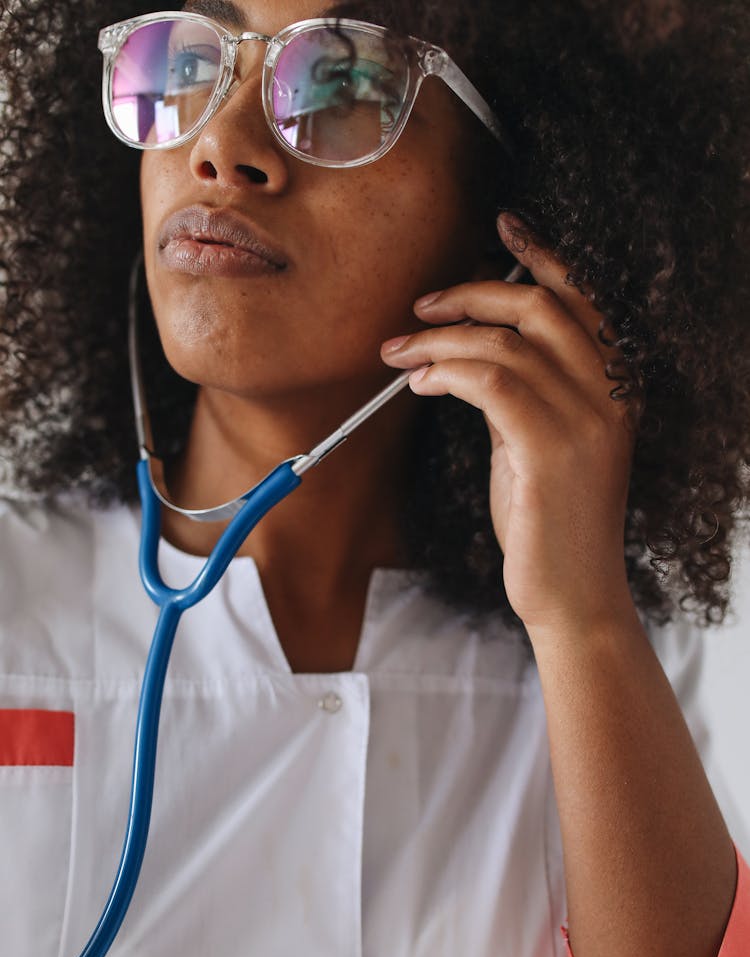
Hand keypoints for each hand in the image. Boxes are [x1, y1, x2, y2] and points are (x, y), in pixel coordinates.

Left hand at [380, 214, 637, 634]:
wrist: (571, 595)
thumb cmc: (548, 523)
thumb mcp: (535, 445)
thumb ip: (519, 394)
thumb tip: (468, 354)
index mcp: (616, 389)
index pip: (582, 301)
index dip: (541, 255)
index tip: (502, 223)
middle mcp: (611, 396)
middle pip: (540, 306)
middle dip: (470, 293)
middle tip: (419, 307)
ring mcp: (587, 422)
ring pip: (506, 342)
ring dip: (439, 339)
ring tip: (399, 354)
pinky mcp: (552, 450)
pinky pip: (492, 382)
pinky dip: (447, 371)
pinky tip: (421, 384)